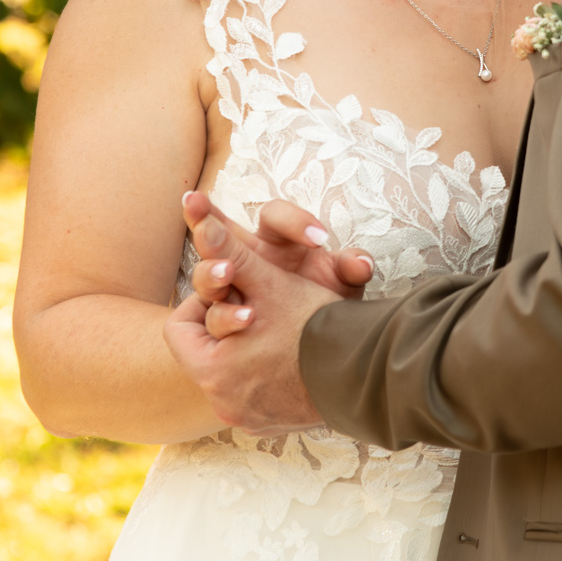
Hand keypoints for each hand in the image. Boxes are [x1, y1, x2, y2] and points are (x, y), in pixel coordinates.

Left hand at [164, 198, 369, 432]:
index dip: (202, 301)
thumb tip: (199, 223)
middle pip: (204, 351)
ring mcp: (246, 419)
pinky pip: (252, 396)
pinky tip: (289, 357)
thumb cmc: (315, 324)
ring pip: (229, 373)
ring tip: (273, 329)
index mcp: (211, 371)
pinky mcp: (270, 426)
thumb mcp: (269, 283)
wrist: (367, 371)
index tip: (230, 289)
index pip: (179, 328)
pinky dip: (265, 375)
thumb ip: (229, 252)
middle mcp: (222, 403)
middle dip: (226, 323)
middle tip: (253, 307)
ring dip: (244, 349)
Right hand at [180, 192, 372, 337]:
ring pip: (208, 271)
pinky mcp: (214, 315)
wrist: (309, 345)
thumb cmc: (324, 304)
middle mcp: (247, 255)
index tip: (319, 239)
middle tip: (235, 245)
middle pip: (222, 232)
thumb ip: (351, 269)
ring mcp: (227, 285)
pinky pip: (200, 313)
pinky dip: (204, 316)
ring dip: (211, 273)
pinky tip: (212, 326)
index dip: (295, 222)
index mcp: (278, 238)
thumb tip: (361, 264)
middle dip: (215, 229)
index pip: (277, 216)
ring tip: (225, 275)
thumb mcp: (341, 286)